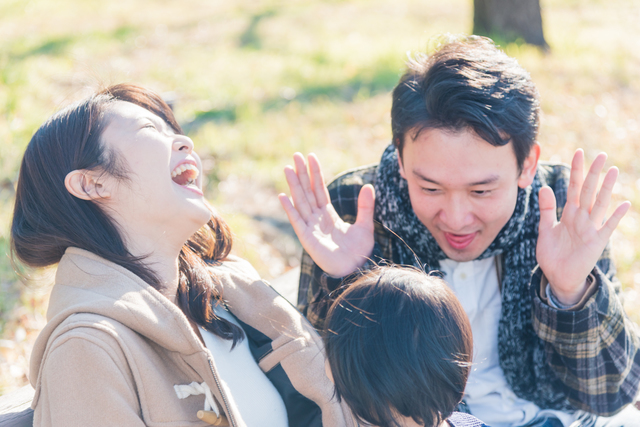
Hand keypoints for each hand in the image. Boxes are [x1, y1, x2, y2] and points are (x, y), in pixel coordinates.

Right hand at [278, 153, 374, 277]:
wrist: (354, 271)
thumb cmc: (359, 252)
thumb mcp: (365, 226)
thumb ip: (365, 207)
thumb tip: (369, 186)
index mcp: (329, 214)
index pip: (320, 189)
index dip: (315, 173)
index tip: (311, 157)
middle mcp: (317, 218)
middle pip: (307, 191)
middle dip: (301, 173)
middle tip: (295, 155)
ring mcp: (310, 227)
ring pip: (301, 201)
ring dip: (294, 185)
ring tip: (287, 168)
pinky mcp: (307, 238)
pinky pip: (297, 220)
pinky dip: (290, 209)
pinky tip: (283, 196)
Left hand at [537, 149, 629, 304]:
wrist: (557, 277)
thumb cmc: (552, 254)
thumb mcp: (545, 230)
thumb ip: (546, 210)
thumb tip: (544, 187)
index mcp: (569, 214)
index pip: (574, 187)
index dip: (576, 171)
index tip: (579, 153)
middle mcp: (581, 218)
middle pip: (588, 191)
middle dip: (593, 173)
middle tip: (600, 154)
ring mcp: (590, 229)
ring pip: (599, 204)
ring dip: (606, 188)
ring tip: (612, 171)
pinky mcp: (596, 242)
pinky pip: (607, 227)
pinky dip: (615, 216)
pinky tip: (623, 204)